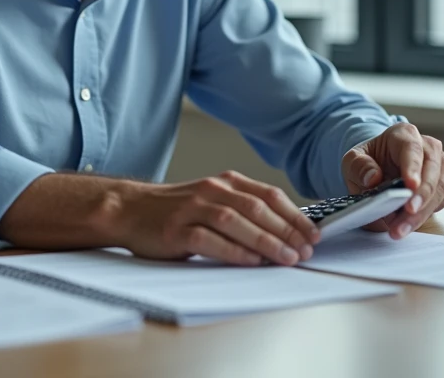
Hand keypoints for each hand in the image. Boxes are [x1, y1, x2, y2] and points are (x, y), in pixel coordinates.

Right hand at [114, 170, 319, 266]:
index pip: (268, 195)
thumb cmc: (176, 210)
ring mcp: (192, 209)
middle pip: (256, 208)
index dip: (294, 215)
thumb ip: (243, 210)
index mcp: (225, 182)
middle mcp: (211, 190)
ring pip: (236, 221)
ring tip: (286, 258)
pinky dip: (233, 250)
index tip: (313, 234)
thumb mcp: (213, 200)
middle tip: (305, 250)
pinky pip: (209, 239)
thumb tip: (285, 232)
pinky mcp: (175, 230)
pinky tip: (251, 261)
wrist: (130, 209)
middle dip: (286, 230)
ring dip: (265, 240)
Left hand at [341, 122, 443, 238]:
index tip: (410, 186)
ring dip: (423, 212)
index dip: (412, 168)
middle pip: (432, 171)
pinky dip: (426, 215)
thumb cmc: (369, 161)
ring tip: (401, 228)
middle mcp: (428, 147)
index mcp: (405, 134)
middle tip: (407, 214)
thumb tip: (373, 178)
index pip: (412, 149)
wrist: (378, 168)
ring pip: (440, 189)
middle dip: (420, 196)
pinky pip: (441, 201)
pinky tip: (407, 224)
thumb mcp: (352, 161)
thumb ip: (358, 166)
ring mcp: (440, 165)